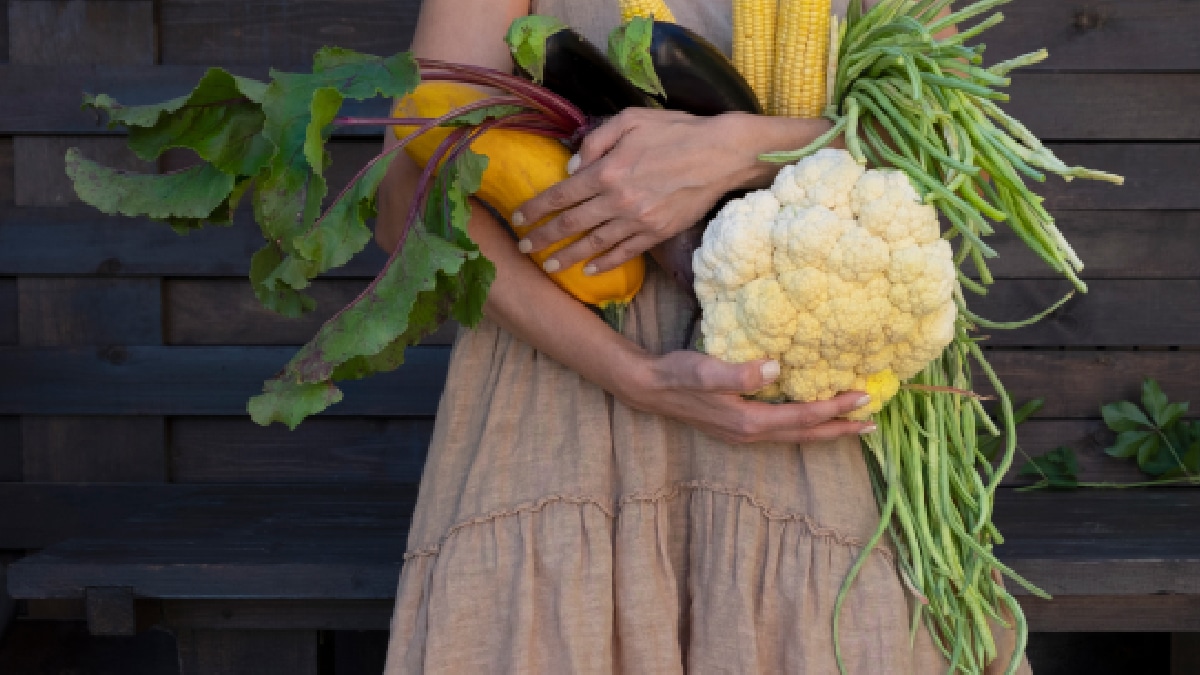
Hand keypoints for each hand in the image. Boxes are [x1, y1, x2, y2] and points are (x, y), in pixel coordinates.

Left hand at [512, 108, 756, 274]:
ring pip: (593, 244)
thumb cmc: (676, 131)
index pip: (560, 194)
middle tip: (524, 248)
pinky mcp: (656, 233)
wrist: (721, 154)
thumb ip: (596, 141)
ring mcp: (637, 220)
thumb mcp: (630, 119)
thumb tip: (571, 167)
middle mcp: (617, 200)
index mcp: (607, 170)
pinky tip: (588, 270)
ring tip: (549, 266)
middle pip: (571, 224)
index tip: (518, 220)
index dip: (536, 209)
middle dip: (543, 237)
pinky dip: (604, 263)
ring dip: (567, 257)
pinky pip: (624, 253)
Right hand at [624, 350, 875, 444]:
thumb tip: (776, 368)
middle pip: (805, 434)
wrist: (650, 388)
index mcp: (750, 420)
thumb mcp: (706, 370)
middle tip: (871, 423)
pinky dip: (804, 427)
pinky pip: (782, 431)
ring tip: (850, 425)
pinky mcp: (739, 428)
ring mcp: (745, 435)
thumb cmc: (678, 374)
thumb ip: (740, 372)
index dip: (834, 408)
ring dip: (824, 431)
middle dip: (839, 429)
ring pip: (795, 436)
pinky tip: (809, 418)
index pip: (803, 416)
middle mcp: (751, 433)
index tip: (863, 397)